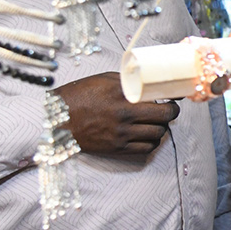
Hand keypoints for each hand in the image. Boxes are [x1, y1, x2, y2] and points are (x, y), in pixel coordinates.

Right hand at [55, 72, 179, 156]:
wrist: (56, 118)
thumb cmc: (80, 95)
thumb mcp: (105, 80)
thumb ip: (129, 83)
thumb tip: (151, 82)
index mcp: (123, 98)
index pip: (163, 104)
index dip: (174, 103)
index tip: (174, 100)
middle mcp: (124, 117)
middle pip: (165, 120)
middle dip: (171, 114)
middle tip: (168, 111)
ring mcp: (121, 134)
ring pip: (157, 135)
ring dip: (161, 128)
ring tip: (156, 122)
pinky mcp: (116, 148)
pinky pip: (145, 149)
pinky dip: (151, 142)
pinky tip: (148, 135)